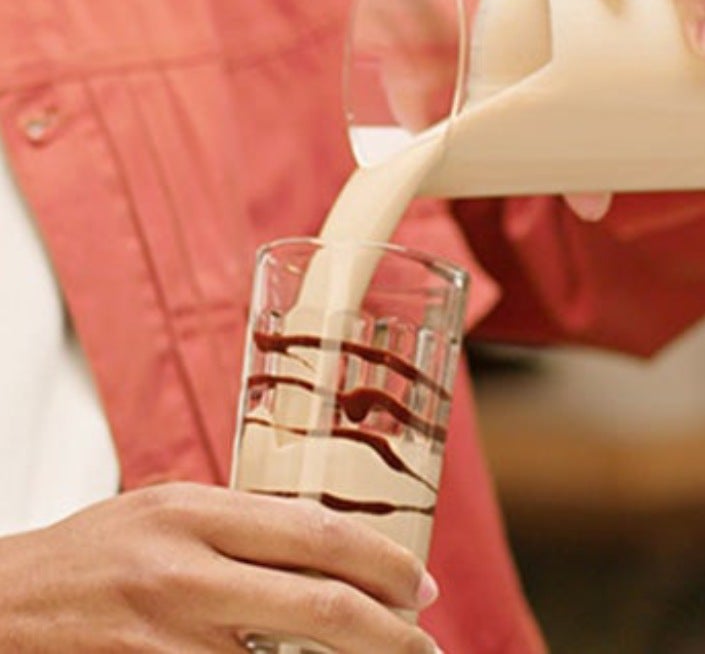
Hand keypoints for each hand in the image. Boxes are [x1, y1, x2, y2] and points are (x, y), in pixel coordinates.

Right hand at [0, 483, 440, 652]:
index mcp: (195, 510)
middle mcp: (186, 570)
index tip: (418, 583)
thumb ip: (239, 527)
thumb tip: (323, 549)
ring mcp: (169, 638)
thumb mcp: (168, 509)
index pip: (314, 531)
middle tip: (425, 640)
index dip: (381, 561)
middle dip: (390, 630)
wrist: (6, 604)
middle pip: (318, 604)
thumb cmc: (93, 552)